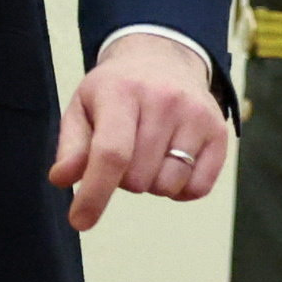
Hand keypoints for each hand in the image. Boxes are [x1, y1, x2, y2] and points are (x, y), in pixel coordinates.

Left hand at [47, 29, 230, 230]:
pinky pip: (197, 189)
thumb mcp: (83, 107)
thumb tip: (62, 179)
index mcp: (122, 92)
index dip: (95, 194)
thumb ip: (72, 145)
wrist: (163, 59)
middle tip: (125, 152)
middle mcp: (165, 100)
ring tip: (149, 154)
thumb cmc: (117, 90)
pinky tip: (171, 164)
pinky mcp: (219, 132)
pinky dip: (180, 189)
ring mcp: (196, 116)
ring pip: (167, 186)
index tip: (80, 222)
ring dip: (152, 184)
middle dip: (123, 180)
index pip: (111, 153)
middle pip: (137, 178)